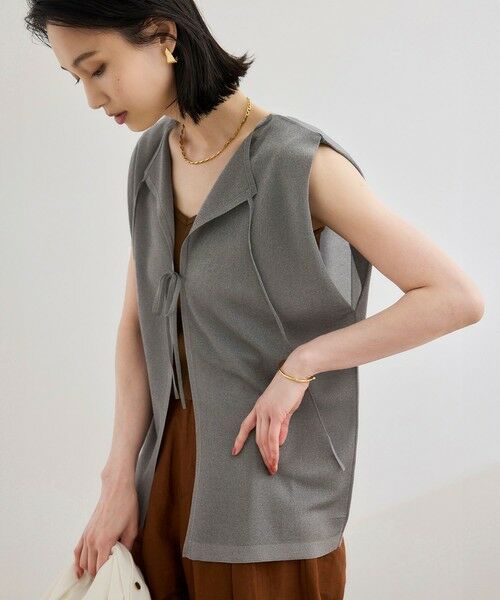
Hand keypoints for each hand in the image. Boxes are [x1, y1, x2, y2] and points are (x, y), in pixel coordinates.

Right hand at [73, 478, 138, 578]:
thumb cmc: (126, 505)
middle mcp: (92, 540)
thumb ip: (127, 547)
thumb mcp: (132, 528)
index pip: (101, 568)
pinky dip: (77, 561)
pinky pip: (77, 551)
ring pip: (82, 562)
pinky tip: (79, 570)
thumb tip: (124, 558)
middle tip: (109, 575)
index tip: (112, 576)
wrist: (117, 488)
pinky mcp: (85, 531)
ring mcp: (87, 535)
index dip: (107, 575)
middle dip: (99, 574)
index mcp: (105, 541)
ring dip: (89, 569)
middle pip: (91, 568)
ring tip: (98, 573)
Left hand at [231, 359, 311, 474]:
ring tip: (273, 467)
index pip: (246, 426)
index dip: (240, 440)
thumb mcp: (285, 408)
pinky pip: (273, 435)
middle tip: (269, 468)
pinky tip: (276, 456)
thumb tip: (279, 442)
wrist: (296, 372)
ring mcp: (267, 411)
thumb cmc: (291, 388)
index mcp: (259, 408)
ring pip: (264, 439)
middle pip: (257, 438)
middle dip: (262, 455)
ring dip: (269, 455)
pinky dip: (274, 448)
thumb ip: (281, 426)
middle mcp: (260, 410)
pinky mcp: (276, 413)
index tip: (234, 451)